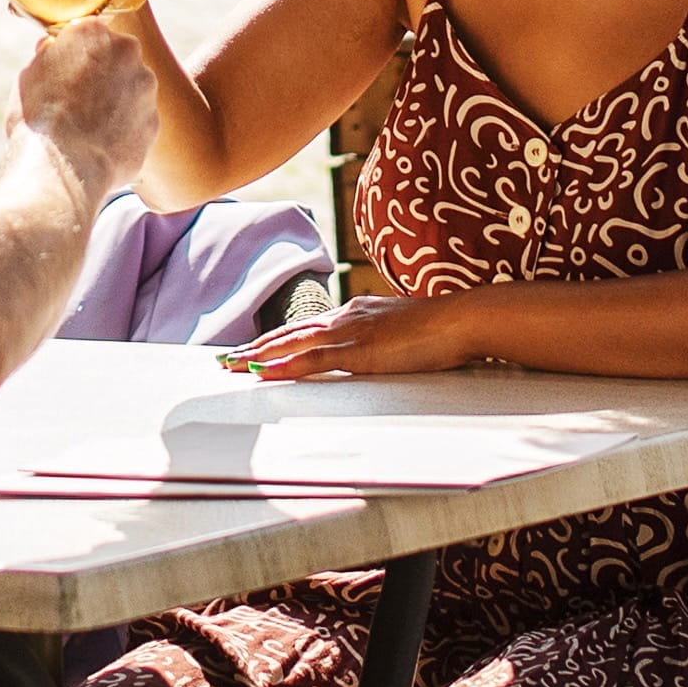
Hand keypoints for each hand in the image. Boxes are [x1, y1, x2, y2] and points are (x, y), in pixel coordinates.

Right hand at [16, 16, 158, 194]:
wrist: (63, 169)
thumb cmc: (39, 120)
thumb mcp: (29, 76)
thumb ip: (47, 56)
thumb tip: (51, 48)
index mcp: (93, 32)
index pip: (90, 31)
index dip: (78, 51)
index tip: (69, 67)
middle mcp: (127, 53)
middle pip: (118, 57)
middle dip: (104, 73)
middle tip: (80, 98)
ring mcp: (145, 89)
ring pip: (132, 89)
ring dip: (117, 102)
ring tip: (89, 127)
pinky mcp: (154, 123)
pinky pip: (138, 121)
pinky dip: (124, 130)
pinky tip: (101, 145)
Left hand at [240, 289, 484, 381]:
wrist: (461, 319)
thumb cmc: (440, 329)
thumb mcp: (401, 333)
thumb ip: (381, 340)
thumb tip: (373, 350)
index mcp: (355, 314)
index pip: (306, 328)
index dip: (276, 340)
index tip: (252, 351)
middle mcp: (346, 318)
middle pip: (291, 333)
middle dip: (257, 348)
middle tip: (226, 361)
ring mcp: (351, 333)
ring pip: (294, 343)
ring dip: (260, 356)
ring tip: (233, 367)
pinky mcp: (360, 351)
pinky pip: (314, 359)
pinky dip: (285, 365)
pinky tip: (265, 372)